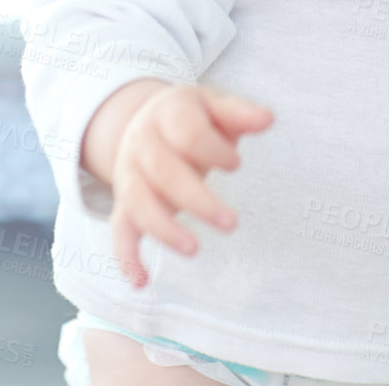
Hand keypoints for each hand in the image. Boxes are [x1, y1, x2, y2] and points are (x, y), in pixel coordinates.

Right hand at [110, 82, 273, 288]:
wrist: (146, 121)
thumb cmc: (192, 117)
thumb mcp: (213, 106)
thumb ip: (239, 114)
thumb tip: (268, 119)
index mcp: (168, 112)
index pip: (187, 134)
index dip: (214, 151)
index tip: (237, 164)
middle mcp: (142, 143)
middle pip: (164, 173)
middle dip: (198, 201)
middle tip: (231, 224)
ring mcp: (128, 174)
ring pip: (140, 203)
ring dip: (165, 229)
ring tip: (194, 250)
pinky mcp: (123, 203)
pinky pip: (119, 230)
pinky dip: (127, 256)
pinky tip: (141, 282)